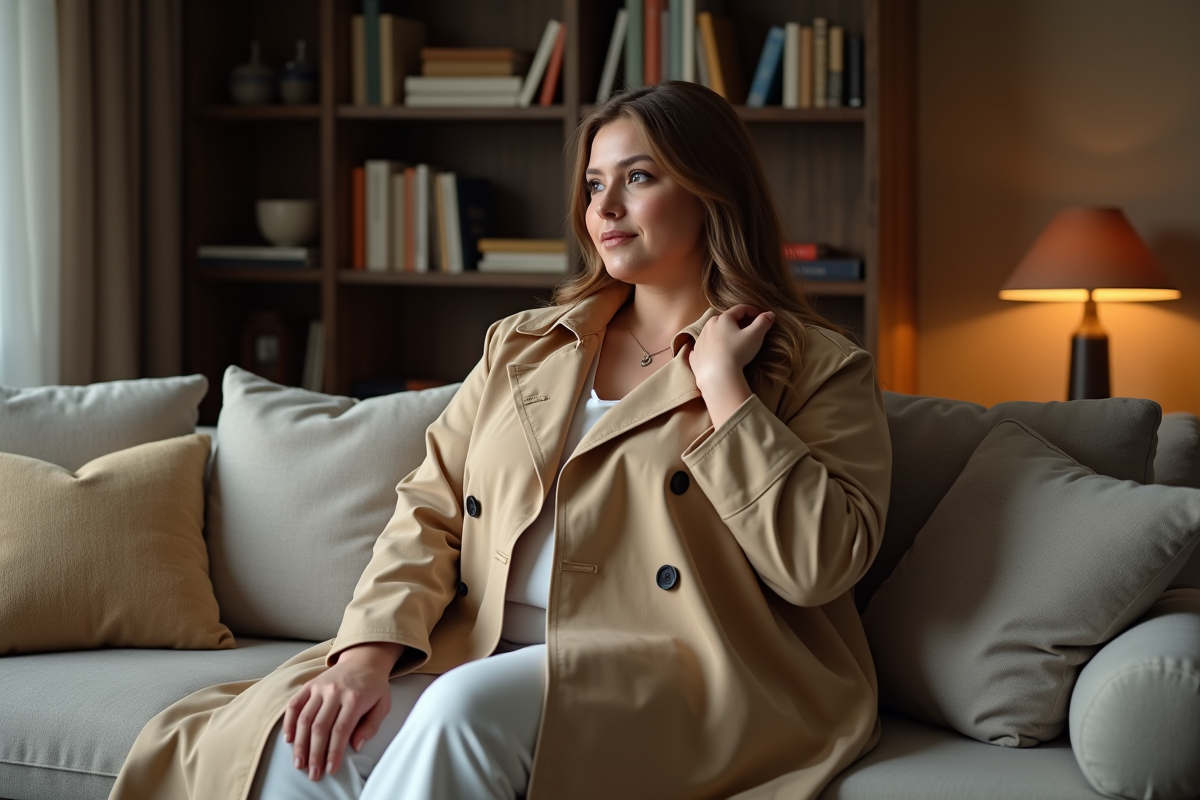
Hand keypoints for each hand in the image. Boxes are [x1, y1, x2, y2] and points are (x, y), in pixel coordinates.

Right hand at [284, 642, 402, 780]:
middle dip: (315, 753)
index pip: (341, 729)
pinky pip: (295, 704)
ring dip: (300, 743)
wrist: (364, 660)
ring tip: (299, 762)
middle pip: (320, 727)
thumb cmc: (374, 686)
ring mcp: (320, 687)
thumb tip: (356, 746)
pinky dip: (289, 722)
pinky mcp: (310, 685)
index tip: (330, 769)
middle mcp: (335, 691)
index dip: (334, 752)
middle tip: (312, 773)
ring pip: (305, 718)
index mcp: (355, 698)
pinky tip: (288, 739)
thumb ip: (371, 726)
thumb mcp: (383, 704)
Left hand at [685, 305, 775, 428]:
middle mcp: (708, 326)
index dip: (752, 310)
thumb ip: (763, 323)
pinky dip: (709, 349)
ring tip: (731, 342)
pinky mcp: (695, 356)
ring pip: (712, 333)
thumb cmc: (737, 353)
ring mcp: (699, 341)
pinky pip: (702, 349)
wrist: (718, 377)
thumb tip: (770, 314)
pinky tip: (713, 353)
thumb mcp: (755, 336)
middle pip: (724, 319)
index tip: (761, 315)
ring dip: (721, 334)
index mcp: (723, 319)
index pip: (740, 309)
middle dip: (736, 322)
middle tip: (746, 328)